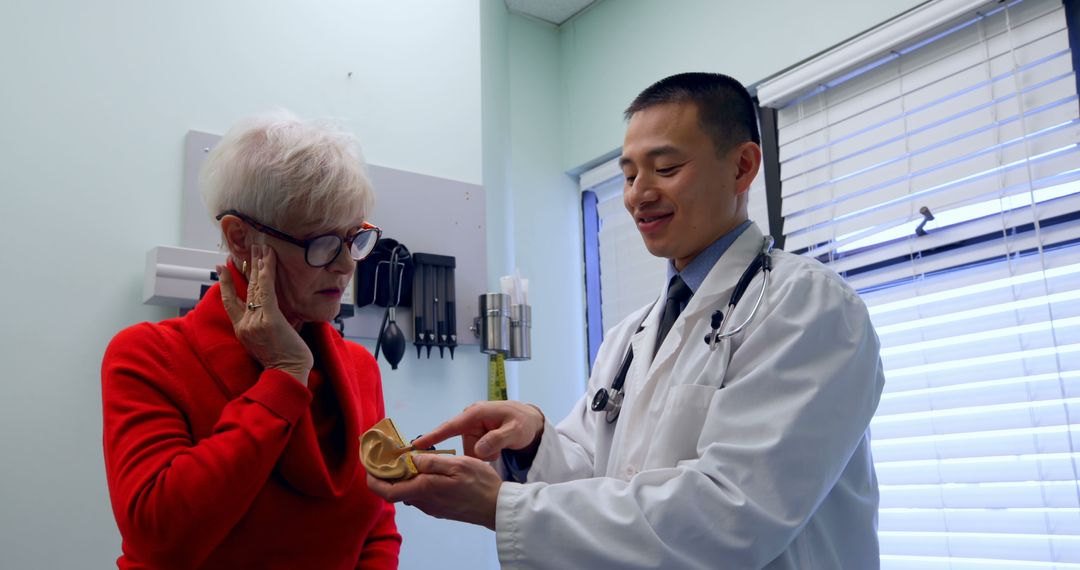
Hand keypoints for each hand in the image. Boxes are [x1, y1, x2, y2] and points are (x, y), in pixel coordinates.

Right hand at [218, 244, 312, 385]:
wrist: (288, 375)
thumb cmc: (282, 363)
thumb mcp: (264, 345)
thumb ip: (260, 329)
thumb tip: (266, 317)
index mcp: (241, 330)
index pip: (230, 302)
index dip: (224, 283)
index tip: (220, 267)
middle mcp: (245, 324)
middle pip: (243, 289)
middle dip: (246, 266)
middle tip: (246, 248)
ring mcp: (255, 321)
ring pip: (255, 286)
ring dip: (258, 264)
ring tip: (259, 247)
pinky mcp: (269, 318)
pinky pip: (266, 290)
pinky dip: (266, 272)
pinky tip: (267, 258)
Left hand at [366, 454, 501, 529]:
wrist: (497, 507)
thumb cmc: (480, 484)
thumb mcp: (458, 464)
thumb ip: (432, 462)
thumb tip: (409, 459)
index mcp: (425, 490)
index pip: (387, 492)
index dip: (374, 481)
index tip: (369, 466)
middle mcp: (424, 502)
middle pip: (396, 491)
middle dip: (388, 475)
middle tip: (389, 456)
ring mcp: (432, 507)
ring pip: (408, 492)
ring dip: (404, 478)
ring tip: (409, 459)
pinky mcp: (440, 508)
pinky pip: (421, 495)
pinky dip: (416, 483)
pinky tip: (427, 471)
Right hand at [411, 401, 544, 460]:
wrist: (530, 421)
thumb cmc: (522, 422)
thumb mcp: (514, 431)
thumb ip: (497, 440)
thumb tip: (478, 451)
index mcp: (476, 413)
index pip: (450, 426)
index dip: (433, 436)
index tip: (416, 446)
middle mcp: (470, 419)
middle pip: (462, 445)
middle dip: (477, 453)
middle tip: (495, 450)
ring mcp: (472, 428)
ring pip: (470, 451)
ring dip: (485, 454)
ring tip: (500, 446)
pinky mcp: (475, 436)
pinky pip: (474, 452)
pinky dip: (486, 453)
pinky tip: (497, 447)